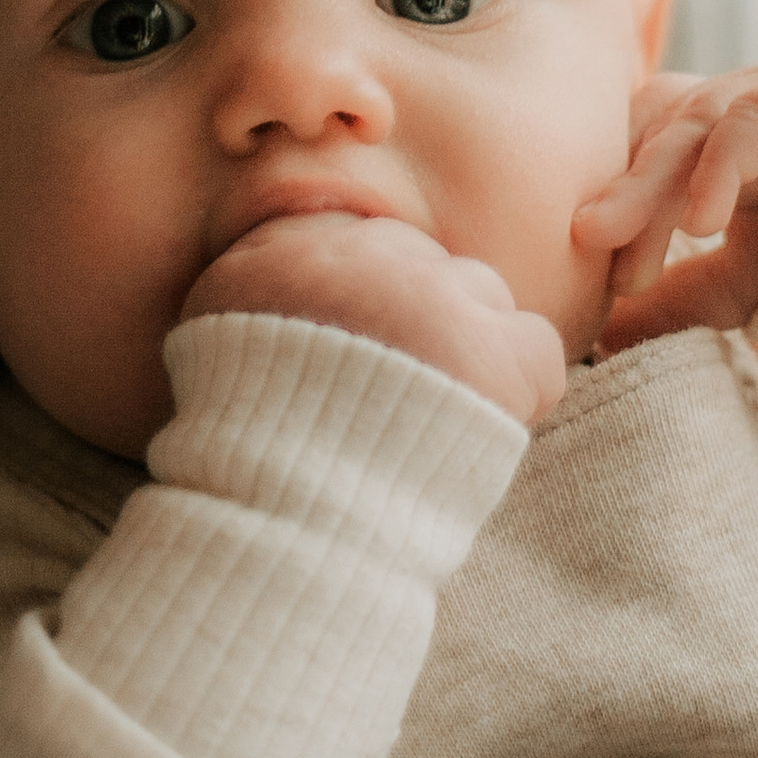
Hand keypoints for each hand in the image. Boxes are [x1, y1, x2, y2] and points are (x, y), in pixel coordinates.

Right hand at [179, 212, 566, 424]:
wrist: (284, 517)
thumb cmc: (250, 443)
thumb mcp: (219, 337)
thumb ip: (264, 285)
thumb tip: (306, 272)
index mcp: (288, 247)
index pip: (361, 240)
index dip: (369, 300)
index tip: (360, 352)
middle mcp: (363, 255)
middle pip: (423, 262)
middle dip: (421, 317)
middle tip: (402, 388)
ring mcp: (431, 297)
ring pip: (482, 293)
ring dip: (471, 345)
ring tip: (438, 413)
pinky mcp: (488, 349)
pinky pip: (537, 346)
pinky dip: (524, 387)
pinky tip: (484, 425)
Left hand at [576, 58, 757, 346]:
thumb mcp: (736, 283)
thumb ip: (673, 300)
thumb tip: (597, 338)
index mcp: (691, 138)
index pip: (625, 152)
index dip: (599, 200)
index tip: (574, 269)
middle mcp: (721, 105)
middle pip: (648, 133)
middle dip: (616, 191)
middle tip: (582, 243)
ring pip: (692, 124)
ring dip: (655, 184)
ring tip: (629, 247)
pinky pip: (756, 117)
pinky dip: (723, 164)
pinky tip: (706, 221)